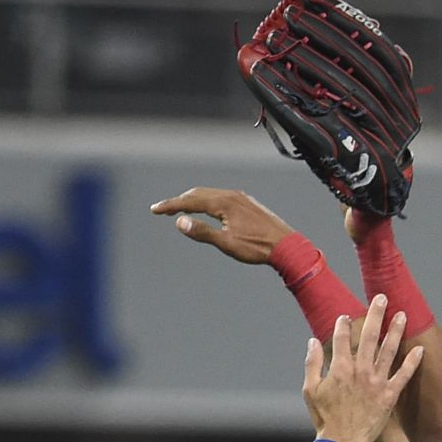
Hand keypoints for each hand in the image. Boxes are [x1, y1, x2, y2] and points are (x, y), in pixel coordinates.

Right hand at [149, 187, 291, 262]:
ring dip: (192, 200)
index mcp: (224, 203)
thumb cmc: (258, 247)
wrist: (286, 246)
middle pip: (198, 194)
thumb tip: (180, 222)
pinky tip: (207, 209)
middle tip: (163, 209)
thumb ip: (202, 232)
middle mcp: (231, 195)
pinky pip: (220, 197)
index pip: (190, 201)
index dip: (170, 205)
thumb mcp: (227, 243)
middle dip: (179, 201)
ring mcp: (240, 198)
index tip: (155, 209)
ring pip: (210, 194)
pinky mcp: (247, 203)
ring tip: (180, 208)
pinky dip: (207, 201)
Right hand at [303, 294, 423, 441]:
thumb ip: (312, 364)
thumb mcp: (310, 390)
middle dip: (376, 314)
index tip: (346, 316)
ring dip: (395, 330)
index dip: (343, 324)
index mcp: (340, 367)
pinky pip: (403, 376)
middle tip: (382, 298)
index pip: (342, 338)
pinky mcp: (389, 395)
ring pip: (388, 350)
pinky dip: (412, 362)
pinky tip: (420, 349)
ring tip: (402, 315)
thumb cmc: (325, 418)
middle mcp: (360, 370)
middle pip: (369, 336)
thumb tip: (311, 342)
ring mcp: (376, 382)